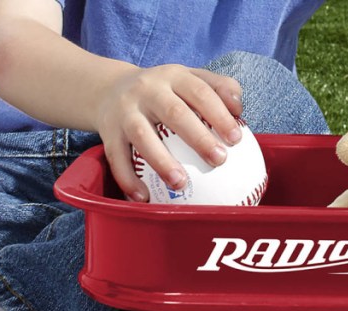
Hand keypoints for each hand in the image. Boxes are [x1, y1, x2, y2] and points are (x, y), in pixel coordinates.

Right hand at [95, 64, 243, 200]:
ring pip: (142, 136)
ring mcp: (125, 111)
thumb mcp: (189, 78)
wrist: (108, 89)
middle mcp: (147, 90)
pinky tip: (144, 198)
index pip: (200, 91)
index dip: (219, 113)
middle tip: (219, 160)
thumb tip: (239, 111)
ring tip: (181, 184)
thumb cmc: (164, 91)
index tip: (236, 139)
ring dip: (162, 161)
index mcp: (173, 76)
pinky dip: (128, 179)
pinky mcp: (108, 133)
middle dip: (198, 137)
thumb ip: (219, 88)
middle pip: (174, 112)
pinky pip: (117, 158)